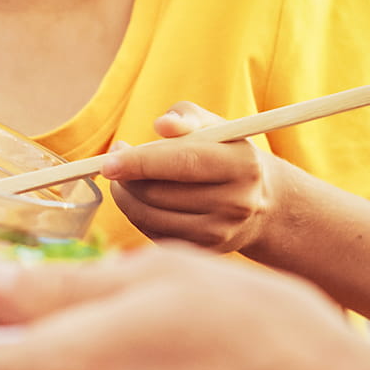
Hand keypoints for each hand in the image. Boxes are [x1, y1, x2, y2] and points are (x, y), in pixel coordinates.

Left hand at [101, 103, 283, 252]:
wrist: (261, 203)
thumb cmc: (228, 154)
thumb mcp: (215, 127)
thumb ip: (186, 117)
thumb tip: (161, 125)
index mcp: (242, 166)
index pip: (183, 163)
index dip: (141, 162)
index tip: (109, 161)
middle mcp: (236, 203)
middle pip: (160, 194)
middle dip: (126, 179)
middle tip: (113, 163)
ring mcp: (221, 233)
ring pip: (152, 217)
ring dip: (126, 198)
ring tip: (124, 180)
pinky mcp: (205, 251)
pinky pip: (155, 235)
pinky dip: (138, 216)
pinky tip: (141, 200)